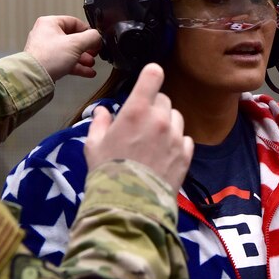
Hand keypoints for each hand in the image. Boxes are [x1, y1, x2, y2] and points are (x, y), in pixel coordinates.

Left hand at [23, 15, 101, 80]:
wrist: (35, 78)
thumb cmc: (47, 58)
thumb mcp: (75, 44)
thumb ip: (91, 37)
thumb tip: (98, 37)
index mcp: (50, 23)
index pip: (74, 22)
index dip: (88, 31)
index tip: (96, 39)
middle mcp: (46, 34)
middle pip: (73, 38)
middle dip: (86, 47)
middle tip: (95, 51)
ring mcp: (47, 50)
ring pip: (70, 51)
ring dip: (83, 58)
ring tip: (91, 63)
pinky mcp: (48, 63)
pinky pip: (66, 62)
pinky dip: (77, 66)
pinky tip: (87, 71)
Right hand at [84, 63, 192, 189]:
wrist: (129, 204)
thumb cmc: (107, 171)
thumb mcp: (93, 145)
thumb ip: (99, 123)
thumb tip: (103, 112)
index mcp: (136, 110)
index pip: (153, 75)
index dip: (151, 75)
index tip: (147, 81)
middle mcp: (160, 119)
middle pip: (163, 99)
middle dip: (153, 106)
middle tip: (141, 123)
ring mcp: (176, 137)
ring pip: (176, 117)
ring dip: (166, 123)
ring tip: (154, 140)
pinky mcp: (186, 155)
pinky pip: (185, 139)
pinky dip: (176, 142)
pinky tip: (164, 155)